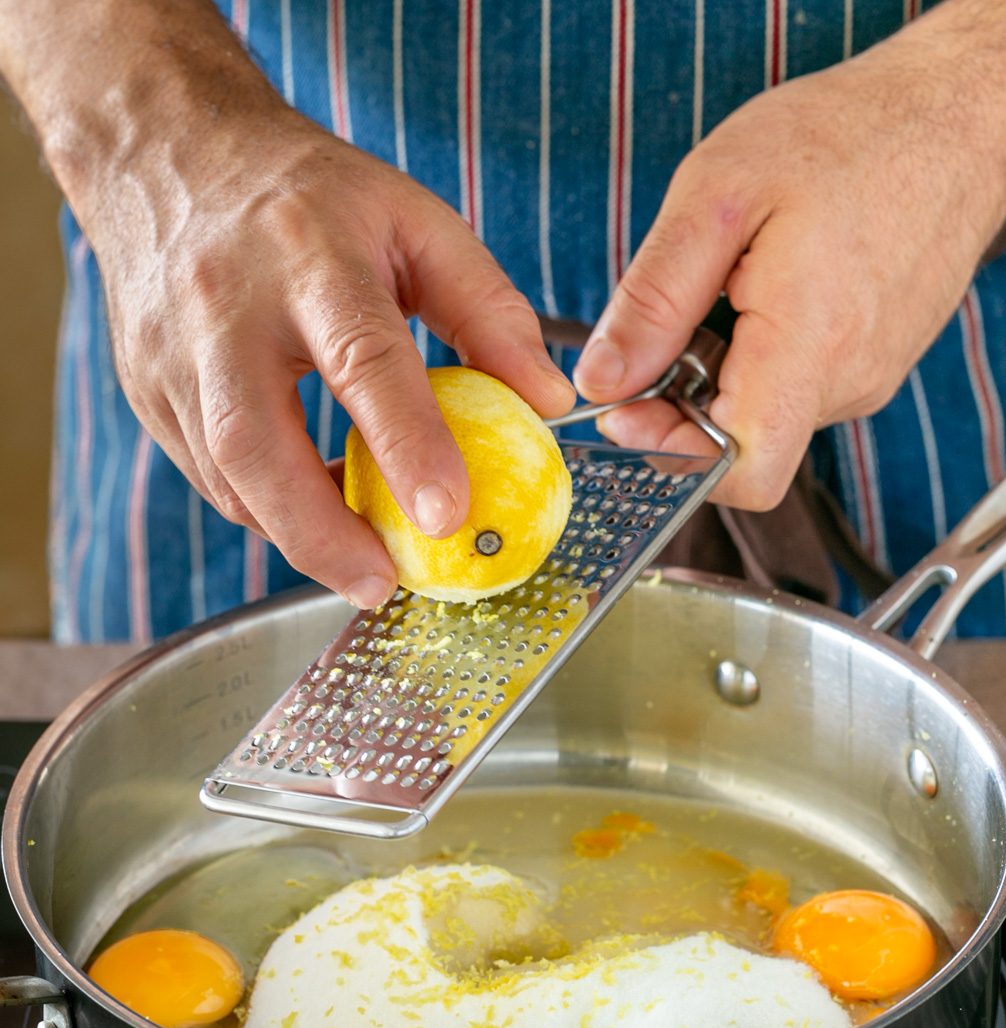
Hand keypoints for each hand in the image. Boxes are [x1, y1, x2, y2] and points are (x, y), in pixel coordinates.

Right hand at [81, 104, 573, 607]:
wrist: (169, 151)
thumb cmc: (309, 195)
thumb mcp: (415, 221)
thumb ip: (488, 310)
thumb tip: (546, 402)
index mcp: (310, 255)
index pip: (362, 359)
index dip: (407, 443)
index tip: (447, 514)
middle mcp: (226, 306)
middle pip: (257, 442)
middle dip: (320, 532)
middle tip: (381, 585)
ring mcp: (171, 351)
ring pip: (225, 473)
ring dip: (295, 532)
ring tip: (361, 560)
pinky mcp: (145, 388)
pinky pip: (206, 473)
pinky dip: (263, 507)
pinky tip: (311, 511)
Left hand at [573, 17, 1005, 510]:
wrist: (960, 114)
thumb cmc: (846, 137)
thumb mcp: (717, 197)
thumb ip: (654, 300)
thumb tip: (602, 381)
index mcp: (809, 348)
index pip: (743, 476)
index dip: (675, 457)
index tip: (630, 407)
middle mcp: (849, 382)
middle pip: (743, 444)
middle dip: (687, 399)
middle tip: (677, 313)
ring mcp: (870, 379)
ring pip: (770, 413)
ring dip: (728, 369)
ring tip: (739, 280)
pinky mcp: (878, 365)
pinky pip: (802, 386)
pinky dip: (767, 353)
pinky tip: (774, 283)